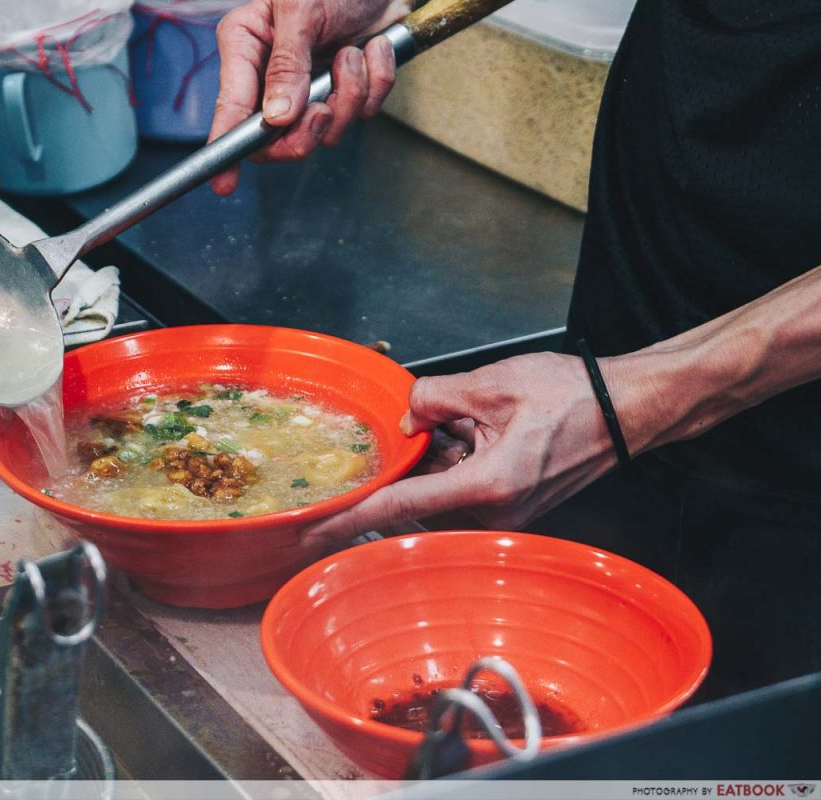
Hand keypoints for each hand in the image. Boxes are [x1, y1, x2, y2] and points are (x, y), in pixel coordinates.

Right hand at [208, 0, 408, 194]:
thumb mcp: (302, 9)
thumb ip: (288, 64)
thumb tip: (276, 117)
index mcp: (246, 47)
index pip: (230, 108)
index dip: (227, 149)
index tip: (224, 182)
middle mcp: (271, 75)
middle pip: (276, 139)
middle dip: (308, 129)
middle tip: (324, 107)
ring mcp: (309, 89)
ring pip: (324, 131)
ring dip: (349, 95)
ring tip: (353, 53)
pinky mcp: (344, 91)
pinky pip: (362, 113)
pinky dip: (375, 82)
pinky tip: (372, 48)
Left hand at [300, 352, 623, 548]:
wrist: (629, 409)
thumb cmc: (575, 397)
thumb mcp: (491, 384)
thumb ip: (433, 399)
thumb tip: (406, 418)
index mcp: (486, 485)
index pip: (398, 507)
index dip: (349, 517)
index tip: (313, 532)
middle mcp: (494, 510)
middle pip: (418, 495)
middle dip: (414, 459)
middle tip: (436, 423)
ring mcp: (505, 513)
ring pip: (440, 490)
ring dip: (440, 455)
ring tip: (476, 416)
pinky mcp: (512, 505)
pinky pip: (462, 488)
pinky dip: (459, 459)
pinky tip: (479, 427)